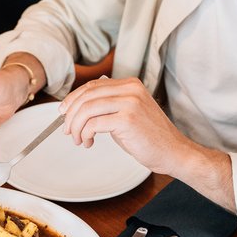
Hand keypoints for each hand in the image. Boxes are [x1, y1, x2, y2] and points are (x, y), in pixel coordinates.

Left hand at [59, 77, 190, 174]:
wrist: (173, 152)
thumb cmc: (151, 137)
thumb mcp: (128, 113)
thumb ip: (109, 106)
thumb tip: (79, 107)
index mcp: (130, 84)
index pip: (93, 86)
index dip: (74, 98)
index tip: (64, 112)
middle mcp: (130, 89)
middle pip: (87, 96)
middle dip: (71, 114)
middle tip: (67, 130)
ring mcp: (130, 103)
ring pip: (87, 109)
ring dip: (76, 126)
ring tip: (78, 139)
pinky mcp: (127, 119)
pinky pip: (94, 124)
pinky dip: (85, 134)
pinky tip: (89, 142)